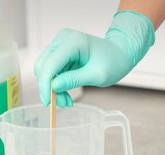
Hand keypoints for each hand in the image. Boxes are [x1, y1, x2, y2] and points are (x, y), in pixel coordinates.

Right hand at [34, 11, 154, 107]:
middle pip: (44, 65)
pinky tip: (65, 95)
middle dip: (48, 87)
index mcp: (74, 41)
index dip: (46, 84)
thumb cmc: (114, 61)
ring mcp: (60, 45)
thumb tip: (53, 87)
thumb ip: (74, 80)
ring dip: (52, 88)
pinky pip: (52, 71)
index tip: (48, 101)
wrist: (120, 54)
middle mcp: (63, 39)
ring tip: (66, 102)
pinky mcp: (61, 53)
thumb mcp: (97, 75)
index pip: (51, 63)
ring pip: (45, 70)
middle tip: (61, 104)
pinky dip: (56, 85)